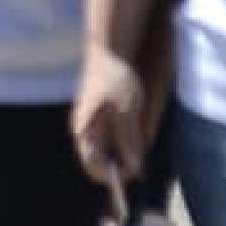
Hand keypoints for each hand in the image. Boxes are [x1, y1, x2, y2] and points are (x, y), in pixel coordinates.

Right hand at [69, 44, 160, 209]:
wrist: (110, 49)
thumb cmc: (116, 79)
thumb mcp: (127, 112)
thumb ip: (129, 142)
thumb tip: (135, 169)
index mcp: (85, 132)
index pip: (95, 169)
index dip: (115, 176)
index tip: (136, 174)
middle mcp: (84, 131)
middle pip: (99, 162)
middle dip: (120, 165)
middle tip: (142, 160)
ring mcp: (90, 123)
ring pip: (106, 149)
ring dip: (123, 152)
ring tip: (140, 142)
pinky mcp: (98, 115)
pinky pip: (109, 137)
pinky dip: (122, 140)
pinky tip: (135, 130)